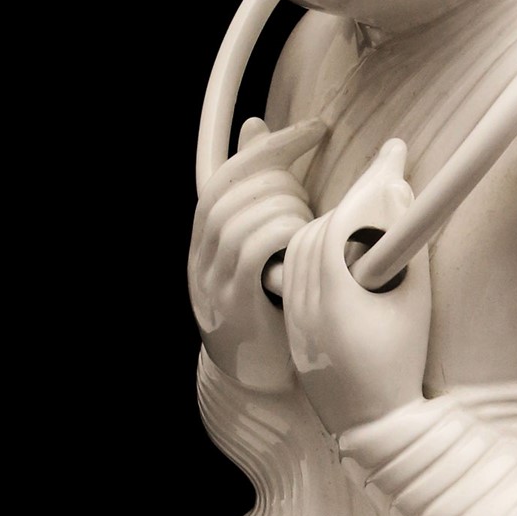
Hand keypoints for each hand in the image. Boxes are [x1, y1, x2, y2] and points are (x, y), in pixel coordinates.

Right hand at [190, 115, 325, 392]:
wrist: (257, 387)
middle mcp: (201, 256)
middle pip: (234, 188)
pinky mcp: (232, 306)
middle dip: (285, 179)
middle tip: (314, 201)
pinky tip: (306, 244)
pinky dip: (284, 234)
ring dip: (288, 209)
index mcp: (207, 238)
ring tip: (311, 229)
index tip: (316, 129)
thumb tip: (257, 128)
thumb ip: (263, 195)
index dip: (272, 145)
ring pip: (243, 214)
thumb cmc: (274, 310)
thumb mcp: (266, 248)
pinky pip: (252, 249)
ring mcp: (211, 282)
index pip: (229, 173)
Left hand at [281, 137, 432, 435]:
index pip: (339, 223)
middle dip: (346, 211)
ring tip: (361, 230)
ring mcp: (293, 318)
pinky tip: (339, 260)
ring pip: (299, 253)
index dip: (366, 188)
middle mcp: (304, 305)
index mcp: (335, 296)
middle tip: (380, 191)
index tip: (391, 156)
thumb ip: (407, 245)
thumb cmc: (401, 363)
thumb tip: (399, 193)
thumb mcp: (414, 302)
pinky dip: (313, 259)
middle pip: (313, 233)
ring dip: (326, 233)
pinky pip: (293, 279)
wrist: (376, 425)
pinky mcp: (290, 330)